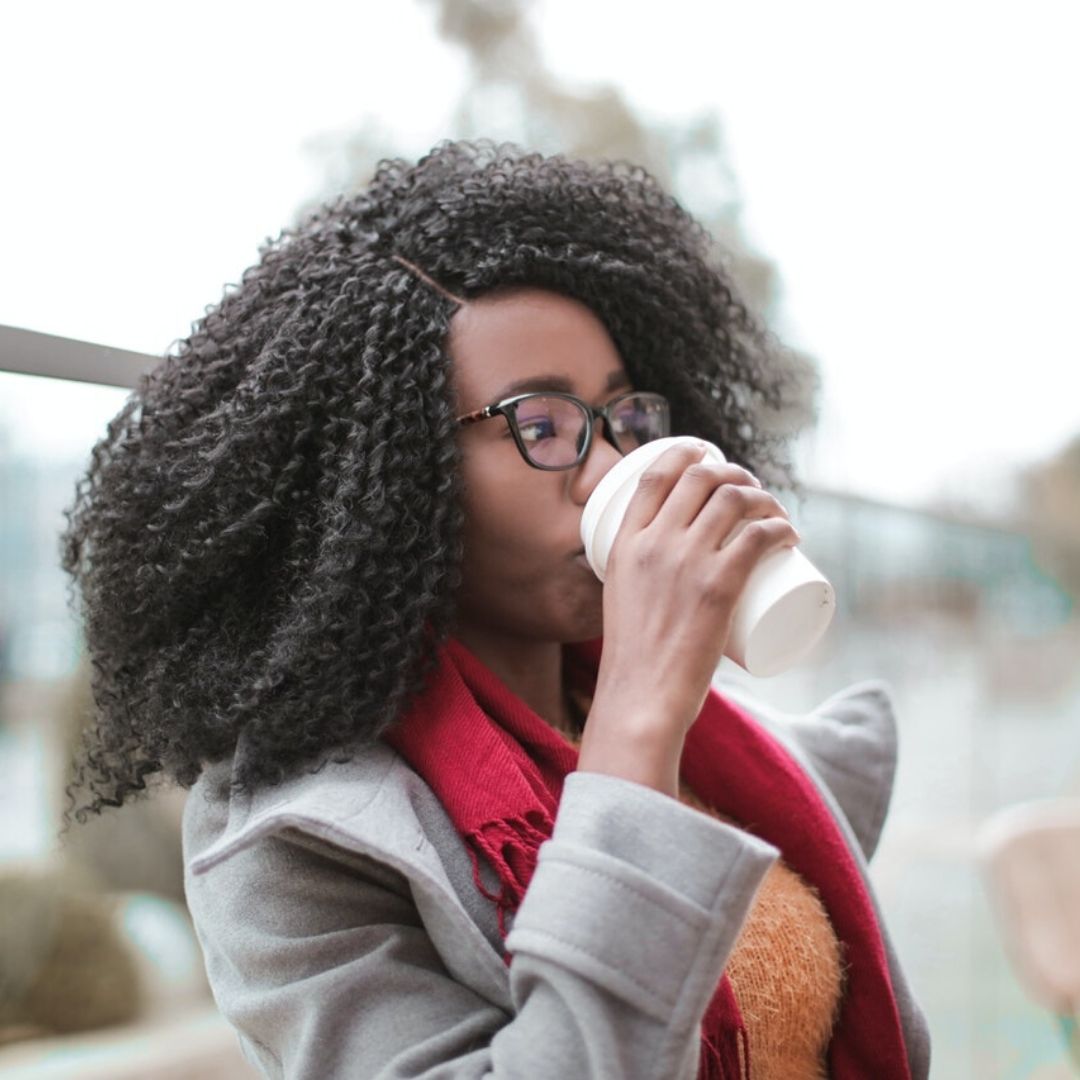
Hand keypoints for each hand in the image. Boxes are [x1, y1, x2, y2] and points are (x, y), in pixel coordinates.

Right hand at [578, 442, 799, 794]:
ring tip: (774, 512)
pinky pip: (759, 536)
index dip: (684, 454)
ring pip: (734, 500)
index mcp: (624, 544)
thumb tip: (672, 571)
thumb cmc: (634, 660)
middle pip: (700, 479)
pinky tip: (789, 532)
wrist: (640, 697)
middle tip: (749, 489)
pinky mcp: (719, 586)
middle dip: (732, 471)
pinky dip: (780, 526)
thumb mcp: (621, 599)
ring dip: (763, 495)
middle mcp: (654, 543)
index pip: (654, 476)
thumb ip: (640, 577)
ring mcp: (687, 562)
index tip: (704, 455)